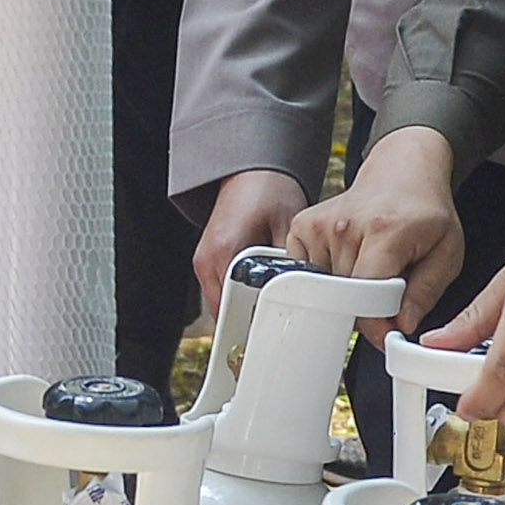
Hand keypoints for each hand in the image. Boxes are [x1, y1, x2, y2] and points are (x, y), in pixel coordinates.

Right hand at [194, 168, 313, 314]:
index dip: (255, 324)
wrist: (252, 172)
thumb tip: (299, 294)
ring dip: (245, 307)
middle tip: (280, 323)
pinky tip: (261, 290)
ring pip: (223, 303)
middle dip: (252, 319)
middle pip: (226, 311)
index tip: (273, 333)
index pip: (232, 308)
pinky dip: (241, 295)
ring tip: (272, 305)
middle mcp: (207, 260)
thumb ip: (288, 265)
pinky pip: (224, 290)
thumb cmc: (268, 191)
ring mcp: (204, 261)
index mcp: (224, 252)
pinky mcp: (209, 260)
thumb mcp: (287, 229)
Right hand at [287, 125, 465, 329]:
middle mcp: (345, 225)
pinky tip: (348, 260)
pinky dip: (327, 279)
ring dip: (347, 293)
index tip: (389, 332)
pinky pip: (307, 276)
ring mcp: (318, 225)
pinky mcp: (302, 228)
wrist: (401, 172)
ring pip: (325, 291)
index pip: (366, 292)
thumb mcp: (446, 253)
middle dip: (365, 309)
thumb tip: (401, 324)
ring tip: (369, 267)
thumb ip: (426, 292)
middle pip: (344, 297)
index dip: (378, 322)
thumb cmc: (424, 212)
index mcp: (384, 229)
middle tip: (387, 294)